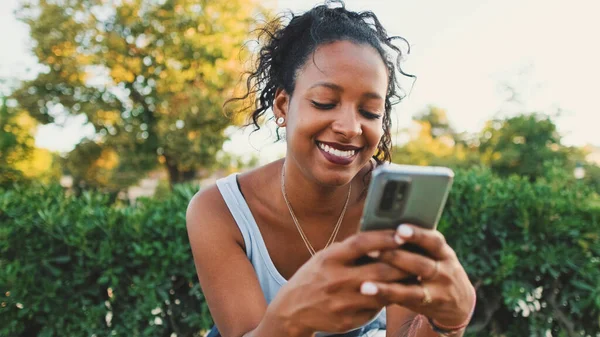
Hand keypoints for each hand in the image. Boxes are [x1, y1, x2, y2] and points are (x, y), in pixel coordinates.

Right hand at [264, 230, 410, 334]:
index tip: (403, 233)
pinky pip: (376, 309)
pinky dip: (387, 299)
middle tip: (418, 256)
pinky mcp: (349, 320)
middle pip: (380, 269)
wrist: (292, 310)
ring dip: (401, 283)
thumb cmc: (314, 277)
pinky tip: (397, 293)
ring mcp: (343, 302)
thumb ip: (349, 249)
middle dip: (403, 262)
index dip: (385, 237)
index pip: (362, 243)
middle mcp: (336, 279)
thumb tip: (381, 235)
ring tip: (415, 274)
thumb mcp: (325, 257)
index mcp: (329, 259)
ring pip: (383, 292)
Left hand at [362, 224, 475, 327]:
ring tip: (364, 278)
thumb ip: (416, 243)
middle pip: (420, 263)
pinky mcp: (427, 304)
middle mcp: (444, 271)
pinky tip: (368, 289)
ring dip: (386, 280)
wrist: (458, 302)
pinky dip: (385, 292)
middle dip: (395, 256)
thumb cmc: (435, 268)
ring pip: (411, 283)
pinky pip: (404, 297)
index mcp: (443, 252)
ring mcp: (438, 290)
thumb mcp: (435, 254)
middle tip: (370, 250)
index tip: (400, 229)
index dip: (417, 235)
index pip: (433, 240)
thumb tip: (380, 225)